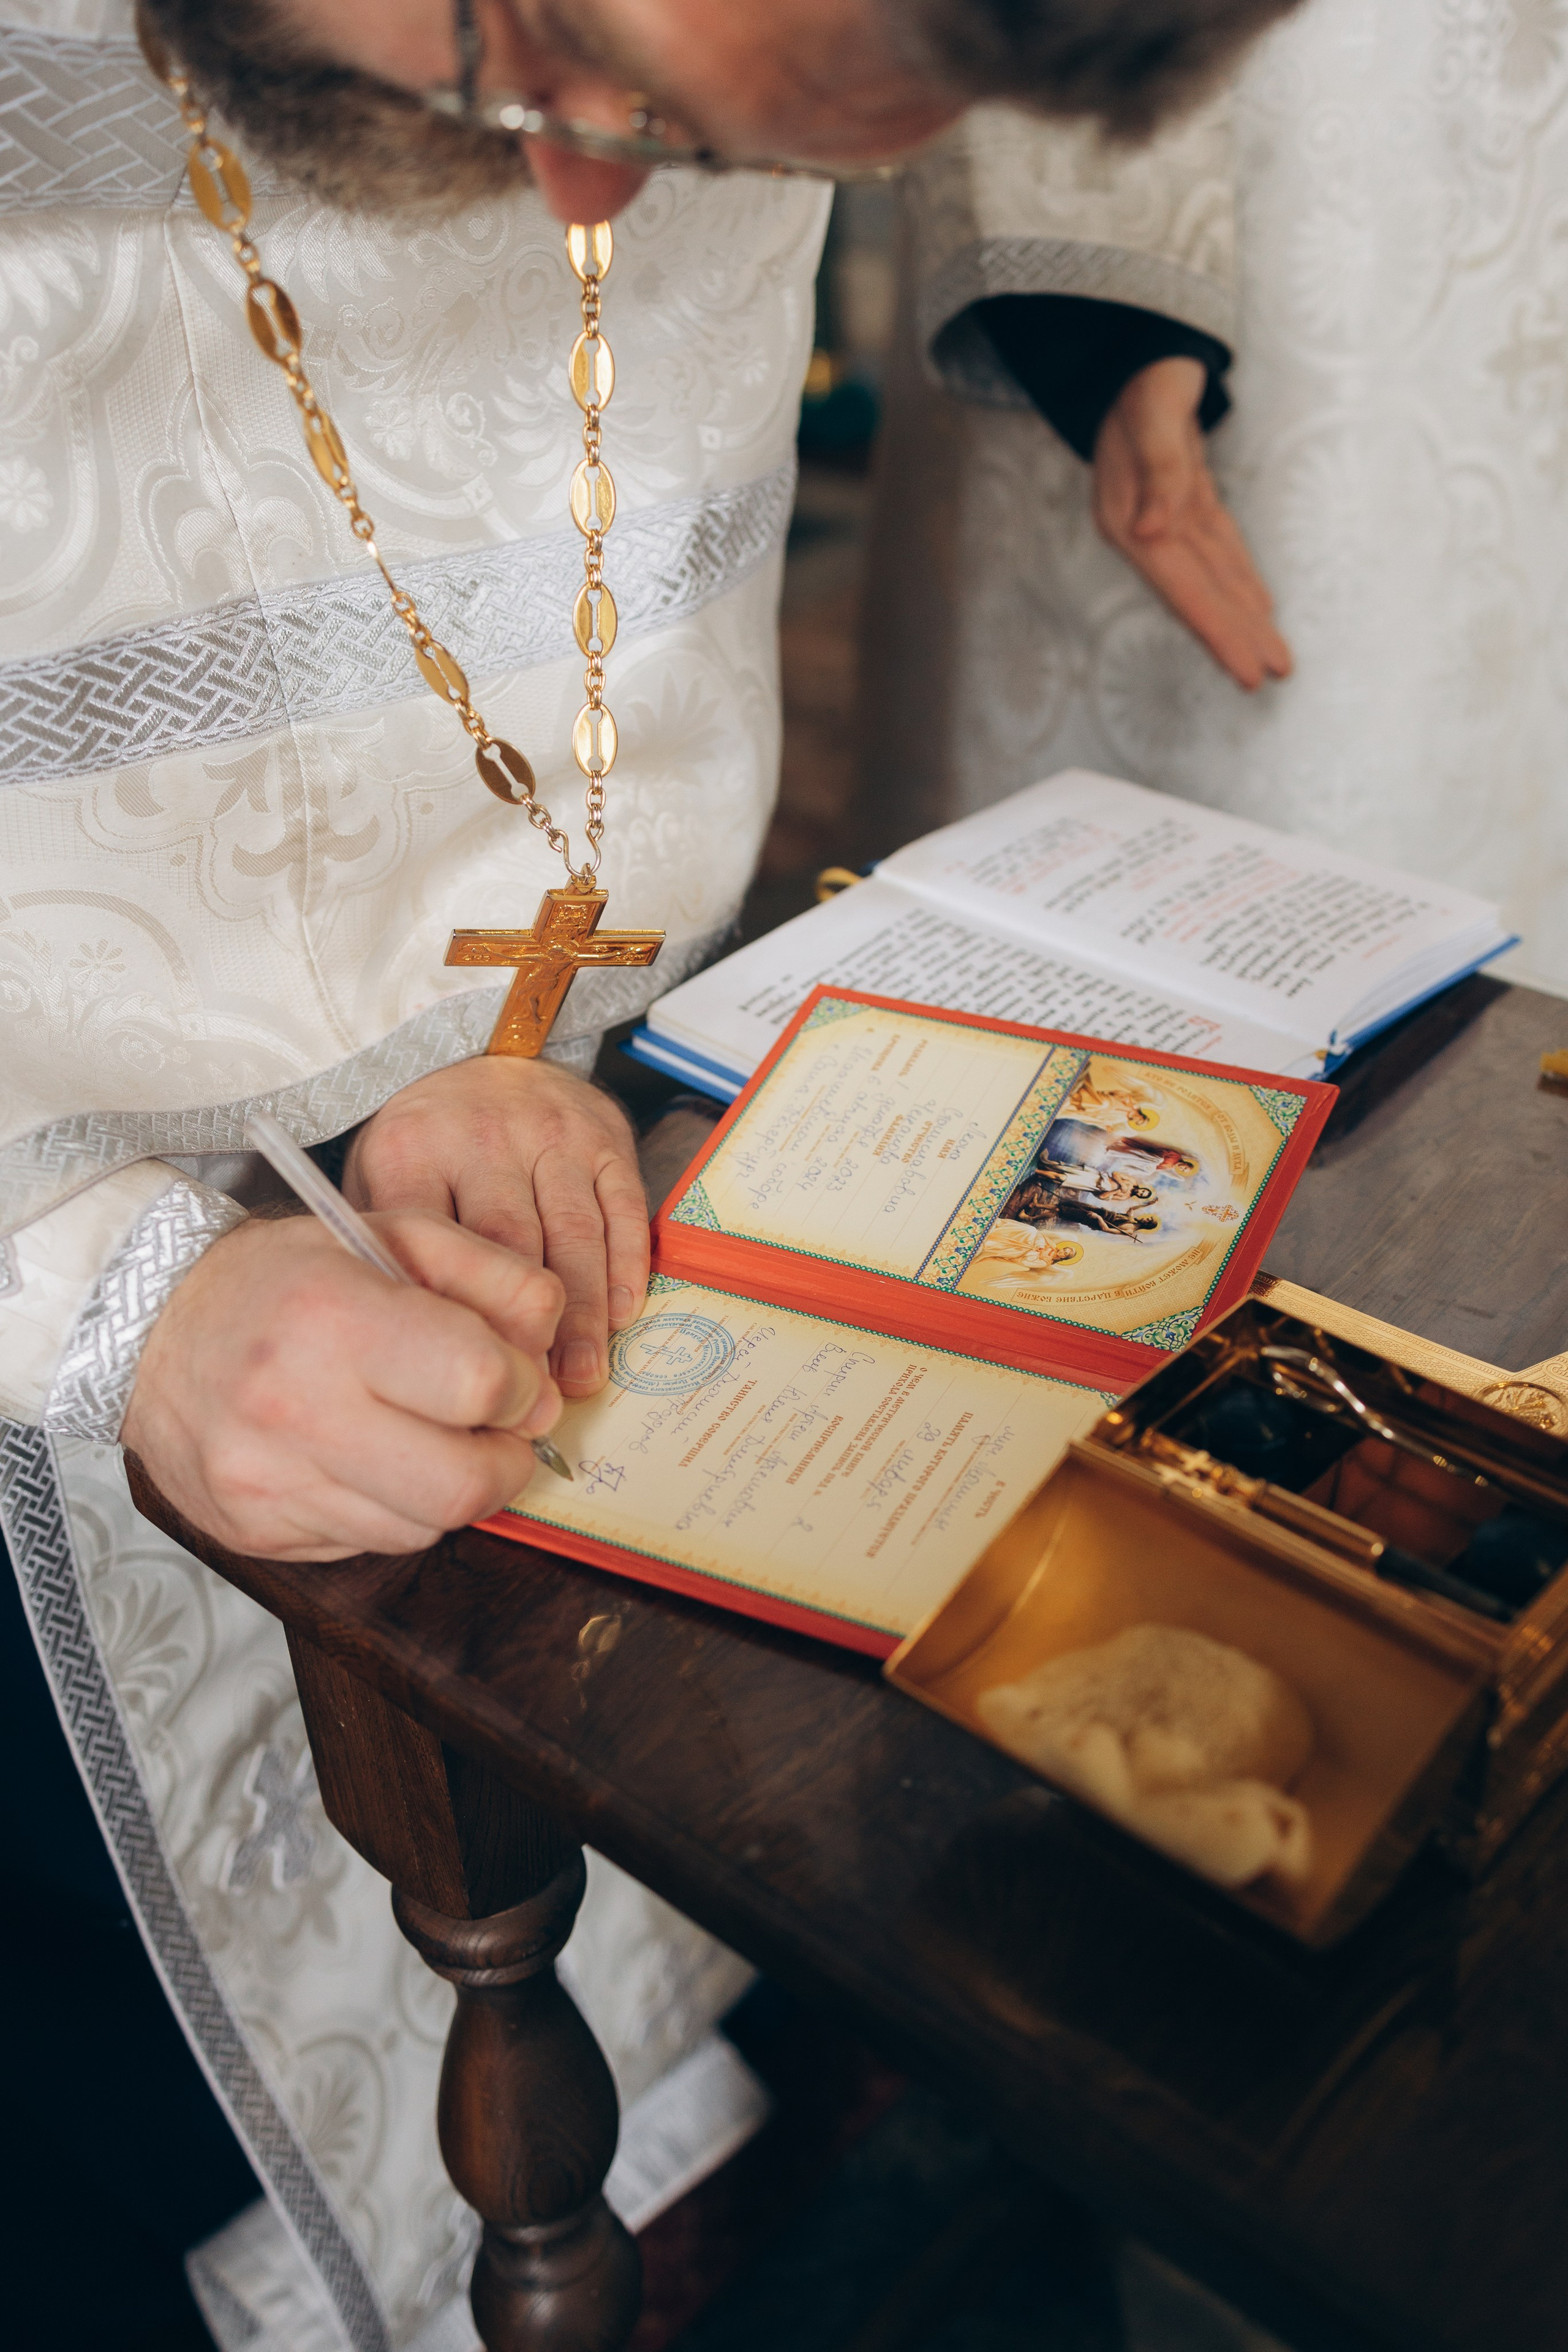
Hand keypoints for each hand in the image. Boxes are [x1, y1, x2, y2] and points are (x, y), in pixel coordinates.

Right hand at [121, 1213, 564, 1560]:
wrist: (152, 1329)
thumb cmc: (285, 1277)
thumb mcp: (396, 1233)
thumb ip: (495, 1277)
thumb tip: (551, 1357)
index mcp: (334, 1317)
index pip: (480, 1383)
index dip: (524, 1386)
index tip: (516, 1377)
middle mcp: (294, 1409)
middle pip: (462, 1485)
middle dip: (507, 1462)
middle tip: (498, 1429)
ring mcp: (269, 1484)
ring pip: (423, 1528)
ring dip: (452, 1487)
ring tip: (428, 1435)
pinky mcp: (257, 1533)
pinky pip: (370, 1545)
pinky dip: (394, 1508)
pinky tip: (371, 1458)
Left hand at [343, 1056, 647, 1397]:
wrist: (479, 1056)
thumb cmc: (426, 1145)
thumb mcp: (379, 1184)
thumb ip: (391, 1252)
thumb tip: (417, 1349)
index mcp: (412, 1151)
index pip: (439, 1248)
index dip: (461, 1321)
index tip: (470, 1380)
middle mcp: (484, 1136)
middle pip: (511, 1247)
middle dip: (527, 1329)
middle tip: (534, 1395)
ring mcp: (552, 1134)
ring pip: (574, 1236)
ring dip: (583, 1316)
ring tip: (581, 1378)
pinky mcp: (605, 1137)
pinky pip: (622, 1212)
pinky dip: (624, 1269)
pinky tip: (620, 1319)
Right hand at [1093, 357, 1291, 690]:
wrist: (1132, 342)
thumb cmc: (1143, 372)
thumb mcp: (1152, 409)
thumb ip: (1157, 470)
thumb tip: (1155, 532)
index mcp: (1130, 518)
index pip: (1181, 589)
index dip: (1217, 631)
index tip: (1248, 669)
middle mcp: (1145, 527)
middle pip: (1198, 593)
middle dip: (1236, 635)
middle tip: (1273, 674)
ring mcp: (1164, 515)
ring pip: (1212, 578)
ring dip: (1242, 616)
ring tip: (1272, 657)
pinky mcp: (1185, 497)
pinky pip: (1217, 550)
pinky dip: (1239, 579)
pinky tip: (1258, 605)